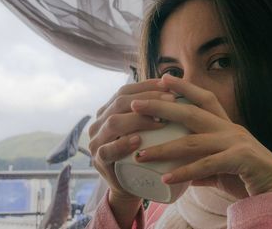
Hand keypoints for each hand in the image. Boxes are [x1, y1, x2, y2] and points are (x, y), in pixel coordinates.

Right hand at [88, 79, 175, 199]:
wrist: (131, 186)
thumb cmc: (143, 152)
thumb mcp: (145, 128)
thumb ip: (151, 111)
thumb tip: (175, 88)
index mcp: (108, 110)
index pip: (125, 91)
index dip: (146, 86)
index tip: (168, 85)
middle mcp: (99, 122)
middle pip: (120, 103)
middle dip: (147, 99)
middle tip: (171, 101)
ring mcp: (96, 141)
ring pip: (113, 122)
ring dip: (138, 119)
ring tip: (160, 121)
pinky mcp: (99, 161)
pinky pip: (107, 150)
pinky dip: (122, 144)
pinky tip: (138, 140)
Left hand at [131, 74, 271, 197]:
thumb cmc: (248, 175)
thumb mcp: (221, 165)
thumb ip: (201, 165)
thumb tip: (179, 170)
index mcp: (226, 125)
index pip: (204, 98)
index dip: (184, 86)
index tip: (162, 78)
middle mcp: (230, 129)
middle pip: (191, 112)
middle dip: (161, 107)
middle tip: (135, 104)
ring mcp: (235, 143)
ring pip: (192, 142)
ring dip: (163, 149)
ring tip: (140, 154)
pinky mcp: (240, 160)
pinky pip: (206, 166)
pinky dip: (184, 172)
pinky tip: (165, 178)